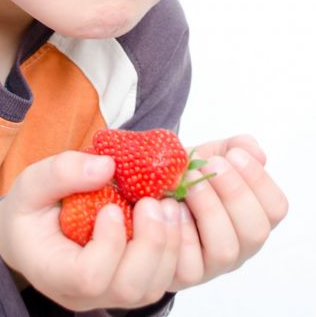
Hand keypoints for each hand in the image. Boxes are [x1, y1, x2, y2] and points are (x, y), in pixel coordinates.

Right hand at [0, 150, 180, 310]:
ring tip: (167, 205)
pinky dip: (174, 250)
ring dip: (168, 246)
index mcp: (53, 271)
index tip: (112, 206)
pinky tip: (169, 216)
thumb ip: (62, 172)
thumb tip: (106, 165)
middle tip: (153, 201)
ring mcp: (108, 294)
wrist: (28, 235)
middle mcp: (83, 295)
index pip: (89, 277)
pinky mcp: (127, 284)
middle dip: (150, 243)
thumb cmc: (28, 211)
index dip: (109, 244)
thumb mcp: (32, 183)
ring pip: (150, 289)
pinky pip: (160, 280)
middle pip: (127, 288)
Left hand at [170, 135, 287, 290]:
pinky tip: (169, 204)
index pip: (274, 207)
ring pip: (225, 249)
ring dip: (207, 208)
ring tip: (188, 179)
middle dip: (234, 192)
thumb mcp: (210, 155)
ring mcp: (213, 263)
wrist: (146, 190)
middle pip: (255, 231)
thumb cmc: (186, 176)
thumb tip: (256, 153)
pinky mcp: (184, 274)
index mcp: (251, 215)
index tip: (234, 154)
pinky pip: (189, 263)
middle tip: (210, 164)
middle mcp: (239, 244)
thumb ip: (235, 147)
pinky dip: (180, 230)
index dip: (259, 180)